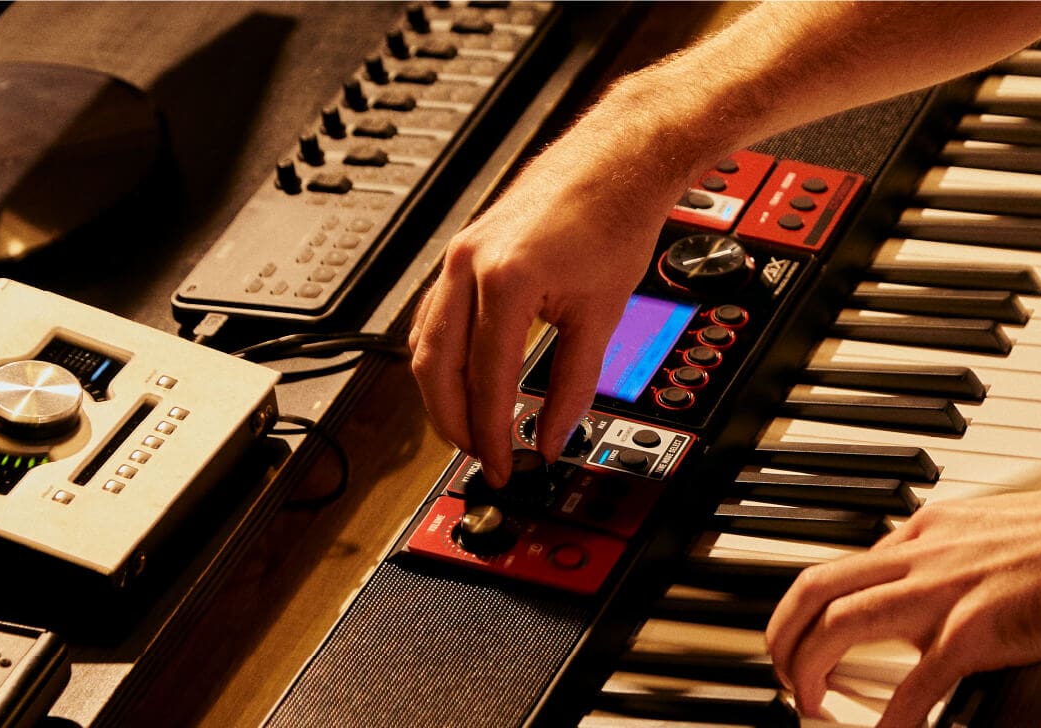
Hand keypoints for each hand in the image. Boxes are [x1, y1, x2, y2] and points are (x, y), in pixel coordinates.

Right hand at [408, 130, 678, 486]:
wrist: (615, 160)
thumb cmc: (613, 217)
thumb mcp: (601, 313)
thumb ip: (575, 384)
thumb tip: (556, 434)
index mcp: (506, 281)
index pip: (486, 381)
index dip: (492, 433)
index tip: (504, 466)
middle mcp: (469, 265)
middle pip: (436, 367)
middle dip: (453, 422)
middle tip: (481, 456)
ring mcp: (458, 255)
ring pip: (425, 342)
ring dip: (440, 392)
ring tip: (471, 429)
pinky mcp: (460, 251)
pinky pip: (433, 315)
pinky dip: (442, 356)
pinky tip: (460, 379)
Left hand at [766, 482, 1040, 726]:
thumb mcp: (995, 526)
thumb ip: (953, 551)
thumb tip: (927, 581)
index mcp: (927, 528)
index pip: (842, 563)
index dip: (806, 606)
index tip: (800, 638)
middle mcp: (924, 553)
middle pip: (817, 588)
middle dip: (782, 636)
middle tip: (781, 675)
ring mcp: (946, 591)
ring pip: (841, 625)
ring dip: (809, 672)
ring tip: (809, 706)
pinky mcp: (976, 632)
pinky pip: (914, 686)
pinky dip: (891, 721)